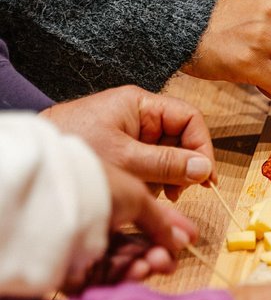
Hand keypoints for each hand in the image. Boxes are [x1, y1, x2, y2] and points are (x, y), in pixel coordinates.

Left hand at [41, 86, 215, 201]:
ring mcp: (130, 133)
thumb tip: (204, 169)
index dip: (202, 147)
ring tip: (158, 195)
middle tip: (180, 192)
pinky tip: (144, 192)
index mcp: (141, 104)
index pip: (189, 119)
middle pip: (181, 138)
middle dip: (184, 167)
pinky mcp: (122, 151)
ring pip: (167, 155)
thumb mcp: (127, 160)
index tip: (205, 177)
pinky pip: (150, 165)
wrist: (35, 161)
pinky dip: (152, 181)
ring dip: (168, 177)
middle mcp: (139, 115)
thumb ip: (168, 164)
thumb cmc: (75, 151)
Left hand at [65, 161, 196, 291]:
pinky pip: (104, 281)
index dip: (169, 231)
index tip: (191, 238)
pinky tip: (138, 270)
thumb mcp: (139, 197)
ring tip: (153, 264)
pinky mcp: (71, 273)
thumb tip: (181, 239)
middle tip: (168, 260)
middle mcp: (96, 227)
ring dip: (144, 266)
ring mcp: (82, 251)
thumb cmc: (100, 187)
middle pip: (135, 249)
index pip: (145, 223)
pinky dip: (124, 278)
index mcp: (110, 204)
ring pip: (122, 267)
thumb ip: (161, 222)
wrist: (62, 198)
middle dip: (157, 255)